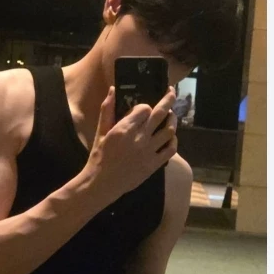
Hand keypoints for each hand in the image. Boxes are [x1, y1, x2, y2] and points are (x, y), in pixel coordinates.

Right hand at [82, 86, 176, 204]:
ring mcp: (149, 151)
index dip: (145, 106)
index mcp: (125, 129)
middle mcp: (139, 138)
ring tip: (171, 115)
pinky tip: (170, 137)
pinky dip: (173, 140)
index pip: (145, 108)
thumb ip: (107, 109)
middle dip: (169, 99)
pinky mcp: (154, 164)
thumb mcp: (101, 131)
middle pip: (161, 113)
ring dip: (172, 119)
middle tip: (172, 92)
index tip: (142, 109)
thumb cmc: (99, 156)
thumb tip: (112, 90)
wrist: (102, 183)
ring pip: (169, 130)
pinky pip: (171, 149)